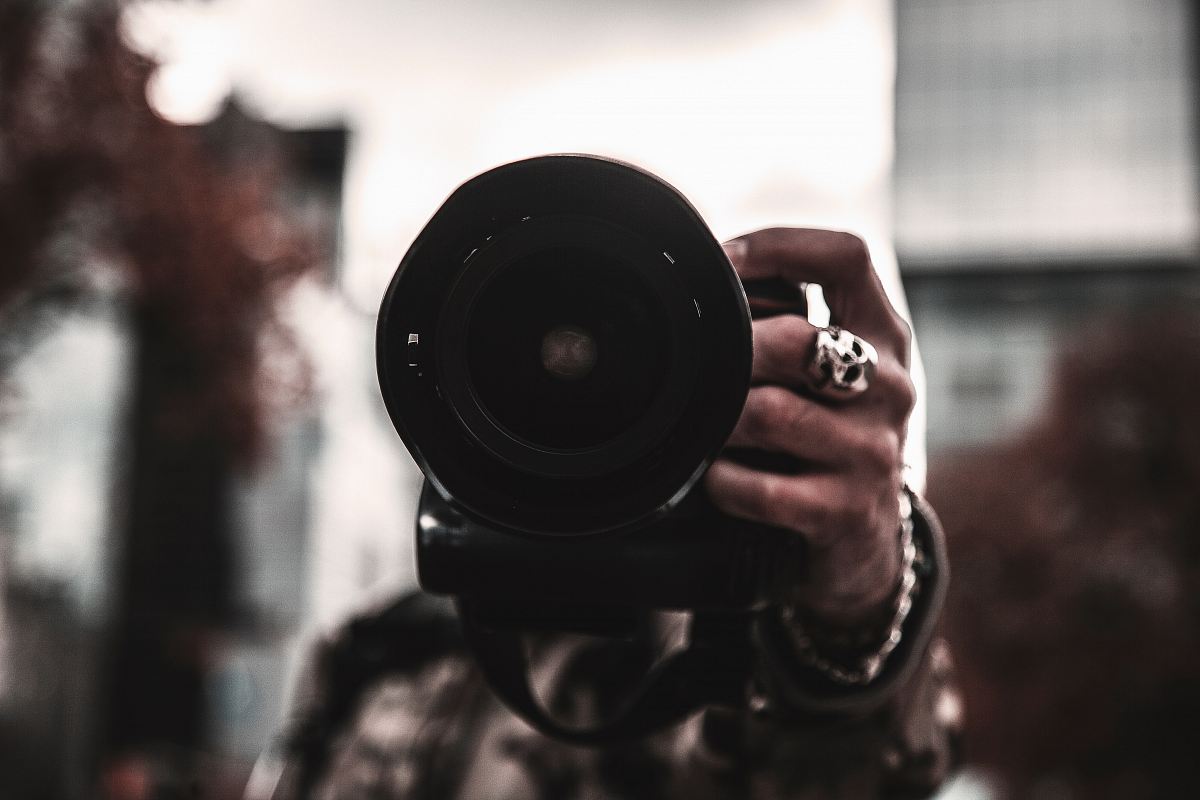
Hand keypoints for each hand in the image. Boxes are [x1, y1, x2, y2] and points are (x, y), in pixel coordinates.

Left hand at [704, 228, 915, 627]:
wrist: (865, 547)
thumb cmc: (824, 440)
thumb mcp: (824, 377)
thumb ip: (785, 326)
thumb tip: (702, 274)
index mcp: (883, 336)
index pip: (846, 258)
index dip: (779, 245)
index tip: (721, 260)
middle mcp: (888, 386)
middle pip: (800, 340)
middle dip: (735, 353)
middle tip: (699, 372)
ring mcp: (872, 452)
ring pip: (770, 414)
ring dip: (719, 424)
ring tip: (706, 431)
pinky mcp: (848, 512)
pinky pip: (762, 489)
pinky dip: (724, 484)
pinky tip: (718, 480)